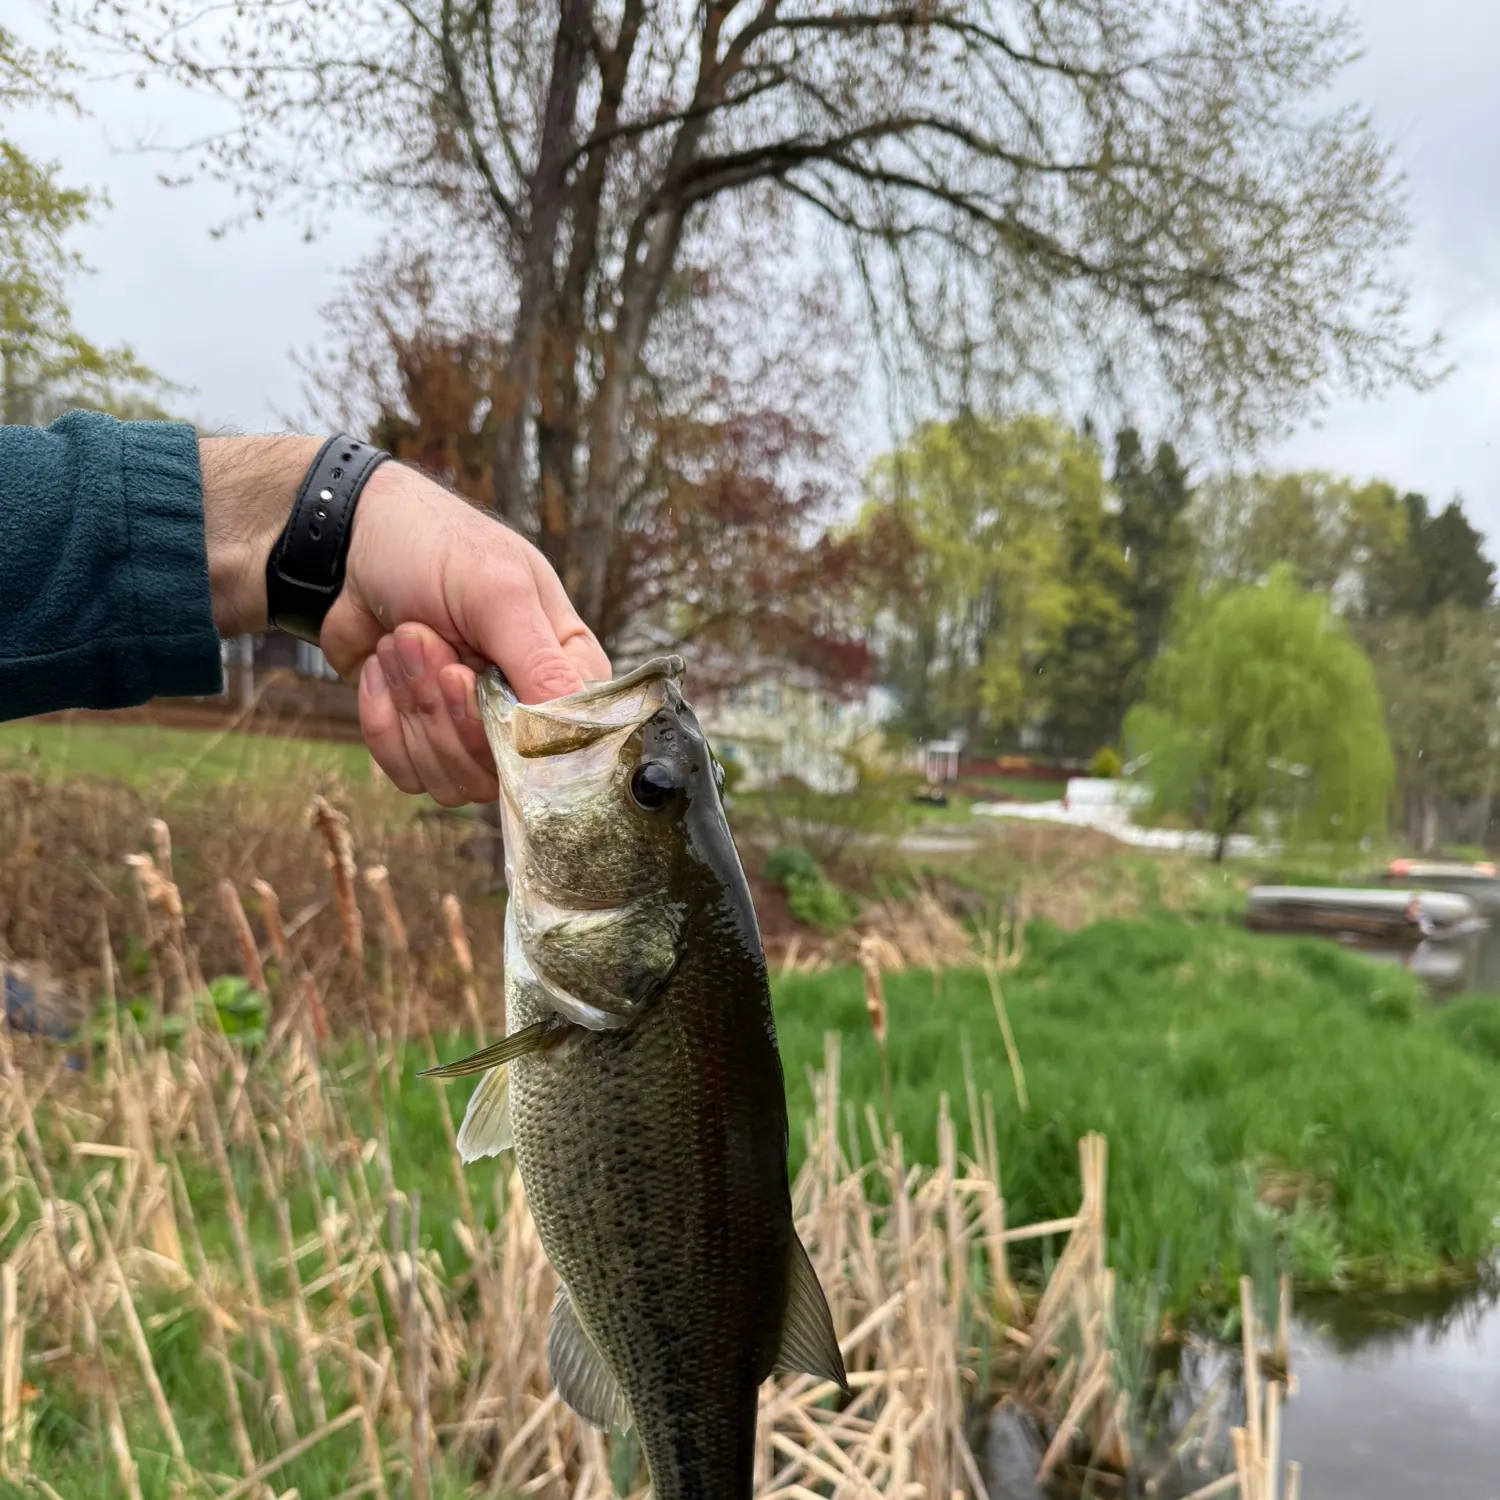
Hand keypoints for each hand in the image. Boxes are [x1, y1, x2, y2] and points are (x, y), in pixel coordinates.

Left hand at [329, 465, 608, 804]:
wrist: (347, 549)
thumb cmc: (434, 550)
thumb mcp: (496, 591)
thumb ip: (539, 662)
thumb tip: (570, 731)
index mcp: (564, 669)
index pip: (567, 739)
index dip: (518, 729)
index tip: (471, 676)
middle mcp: (524, 709)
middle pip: (501, 769)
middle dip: (445, 707)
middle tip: (421, 636)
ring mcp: (472, 731)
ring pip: (453, 779)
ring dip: (411, 707)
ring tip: (400, 640)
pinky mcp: (421, 742)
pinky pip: (408, 774)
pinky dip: (382, 719)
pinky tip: (379, 666)